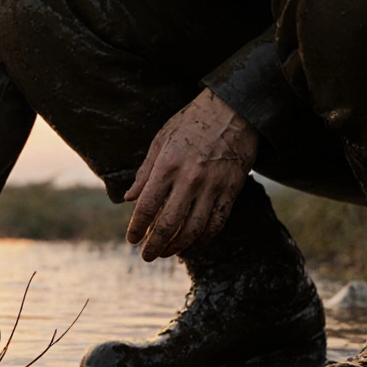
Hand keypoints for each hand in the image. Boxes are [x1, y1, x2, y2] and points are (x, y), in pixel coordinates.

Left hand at [125, 89, 258, 261]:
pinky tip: (192, 242)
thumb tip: (130, 198)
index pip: (147, 206)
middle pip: (168, 223)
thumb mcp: (163, 138)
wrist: (236, 110)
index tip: (131, 240)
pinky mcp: (231, 191)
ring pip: (193, 229)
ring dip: (177, 246)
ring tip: (166, 252)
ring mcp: (213, 186)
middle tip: (146, 256)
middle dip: (154, 244)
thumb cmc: (193, 121)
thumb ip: (145, 171)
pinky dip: (203, 238)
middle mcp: (190, 179)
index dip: (137, 227)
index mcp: (168, 165)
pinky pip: (216, 223)